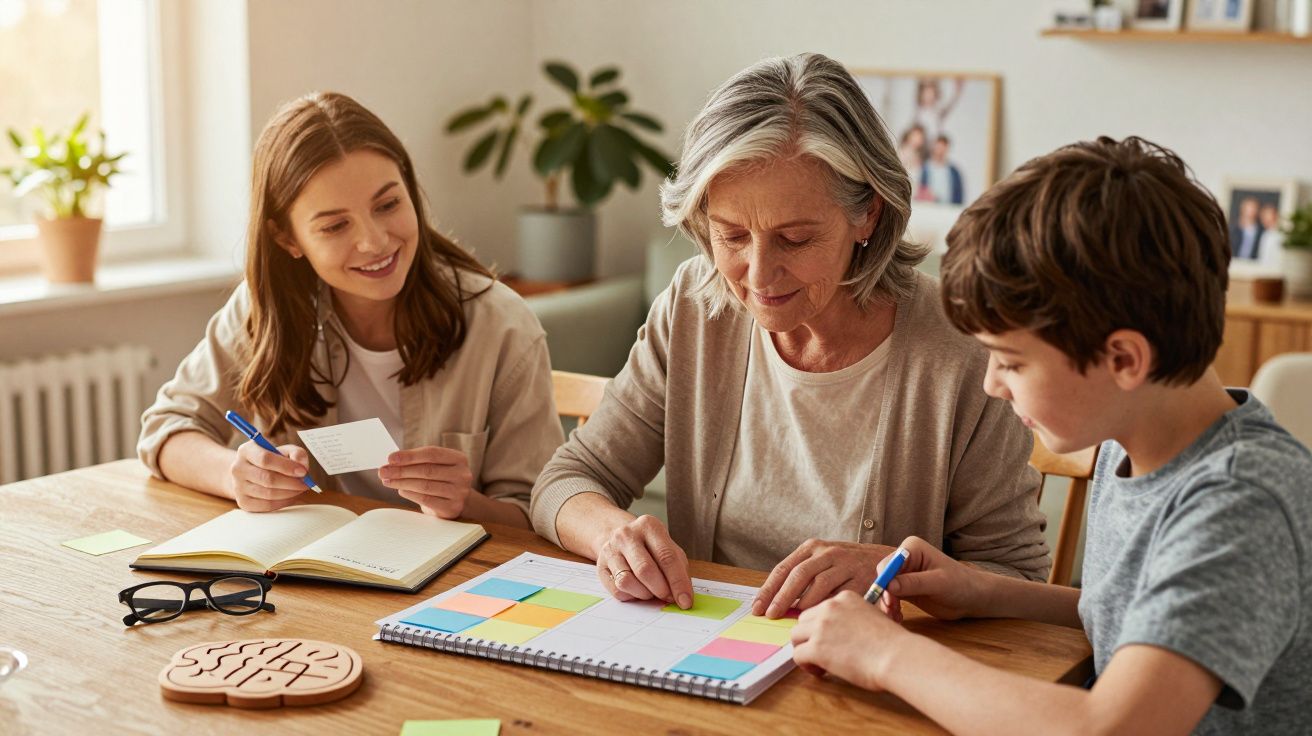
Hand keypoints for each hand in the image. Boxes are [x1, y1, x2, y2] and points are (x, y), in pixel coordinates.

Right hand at [228, 441, 310, 511]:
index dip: (287, 466)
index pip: (266, 459)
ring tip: (300, 488)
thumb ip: (296, 453)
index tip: (303, 471)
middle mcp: (238, 468)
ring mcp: (238, 487)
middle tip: (306, 483)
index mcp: (246, 450)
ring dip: (290, 493)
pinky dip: (283, 502)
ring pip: (269, 494)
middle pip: (268, 479)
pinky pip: (267, 505)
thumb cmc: (272, 460)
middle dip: (291, 482)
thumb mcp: (284, 450)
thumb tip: (302, 466)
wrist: (251, 473)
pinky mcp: (243, 502)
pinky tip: (290, 496)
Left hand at [379, 447, 474, 518]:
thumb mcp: (434, 465)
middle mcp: (462, 475)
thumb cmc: (440, 478)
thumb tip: (391, 462)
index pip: (432, 454)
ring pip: (425, 486)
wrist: (455, 500)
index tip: (390, 458)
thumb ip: (416, 461)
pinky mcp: (452, 508)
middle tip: (383, 471)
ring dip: (402, 483)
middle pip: (427, 470)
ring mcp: (459, 492)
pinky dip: (410, 494)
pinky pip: (426, 500)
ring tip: (387, 481)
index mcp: (459, 458)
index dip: (409, 455)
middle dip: (402, 470)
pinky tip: (400, 490)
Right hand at [595, 515, 693, 608]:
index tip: (685, 601)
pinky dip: (631, 596)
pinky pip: (617, 590)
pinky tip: (637, 589)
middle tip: (668, 597)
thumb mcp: (669, 549)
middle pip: (645, 570)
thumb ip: (679, 570)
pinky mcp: (600, 566)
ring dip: (644, 594)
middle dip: (660, 590)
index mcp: (649, 526)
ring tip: (651, 591)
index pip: (667, 557)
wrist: (620, 538)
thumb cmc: (651, 547)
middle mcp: (627, 535)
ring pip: (627, 581)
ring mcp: (610, 550)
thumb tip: (683, 596)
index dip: (678, 582)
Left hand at [752, 539, 897, 617]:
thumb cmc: (847, 568)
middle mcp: (827, 552)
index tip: (757, 607)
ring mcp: (845, 564)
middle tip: (771, 615)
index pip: (784, 568)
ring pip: (817, 584)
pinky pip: (839, 594)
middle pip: (797, 574)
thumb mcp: (822, 563)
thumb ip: (801, 577)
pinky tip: (818, 618)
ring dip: (802, 604)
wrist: (885, 562)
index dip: (769, 589)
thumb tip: (774, 601)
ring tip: (793, 619)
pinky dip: (827, 606)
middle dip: (781, 597)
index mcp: (813, 548)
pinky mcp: (861, 577)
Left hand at [790, 590, 903, 690]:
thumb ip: (852, 619)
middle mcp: (830, 607)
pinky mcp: (816, 647)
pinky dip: (806, 666)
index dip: (823, 627)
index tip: (833, 639)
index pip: (820, 609)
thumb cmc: (892, 643)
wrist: (896, 656)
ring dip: (804, 649)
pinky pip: (798, 655)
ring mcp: (821, 626)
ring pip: (796, 635)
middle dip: (810, 636)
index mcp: (845, 598)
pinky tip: (821, 671)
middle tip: (823, 652)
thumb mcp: (872, 617)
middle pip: (804, 620)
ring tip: (820, 662)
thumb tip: (838, 633)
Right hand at [876, 536, 985, 622]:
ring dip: (886, 604)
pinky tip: (899, 617)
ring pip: (885, 589)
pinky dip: (892, 608)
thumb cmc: (961, 585)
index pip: (888, 564)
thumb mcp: (938, 583)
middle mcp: (905, 559)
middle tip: (891, 611)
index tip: (888, 599)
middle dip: (884, 595)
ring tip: (895, 617)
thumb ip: (913, 583)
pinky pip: (891, 598)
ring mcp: (905, 574)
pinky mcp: (905, 589)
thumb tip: (888, 585)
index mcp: (912, 548)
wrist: (973, 598)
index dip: (884, 581)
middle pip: (884, 577)